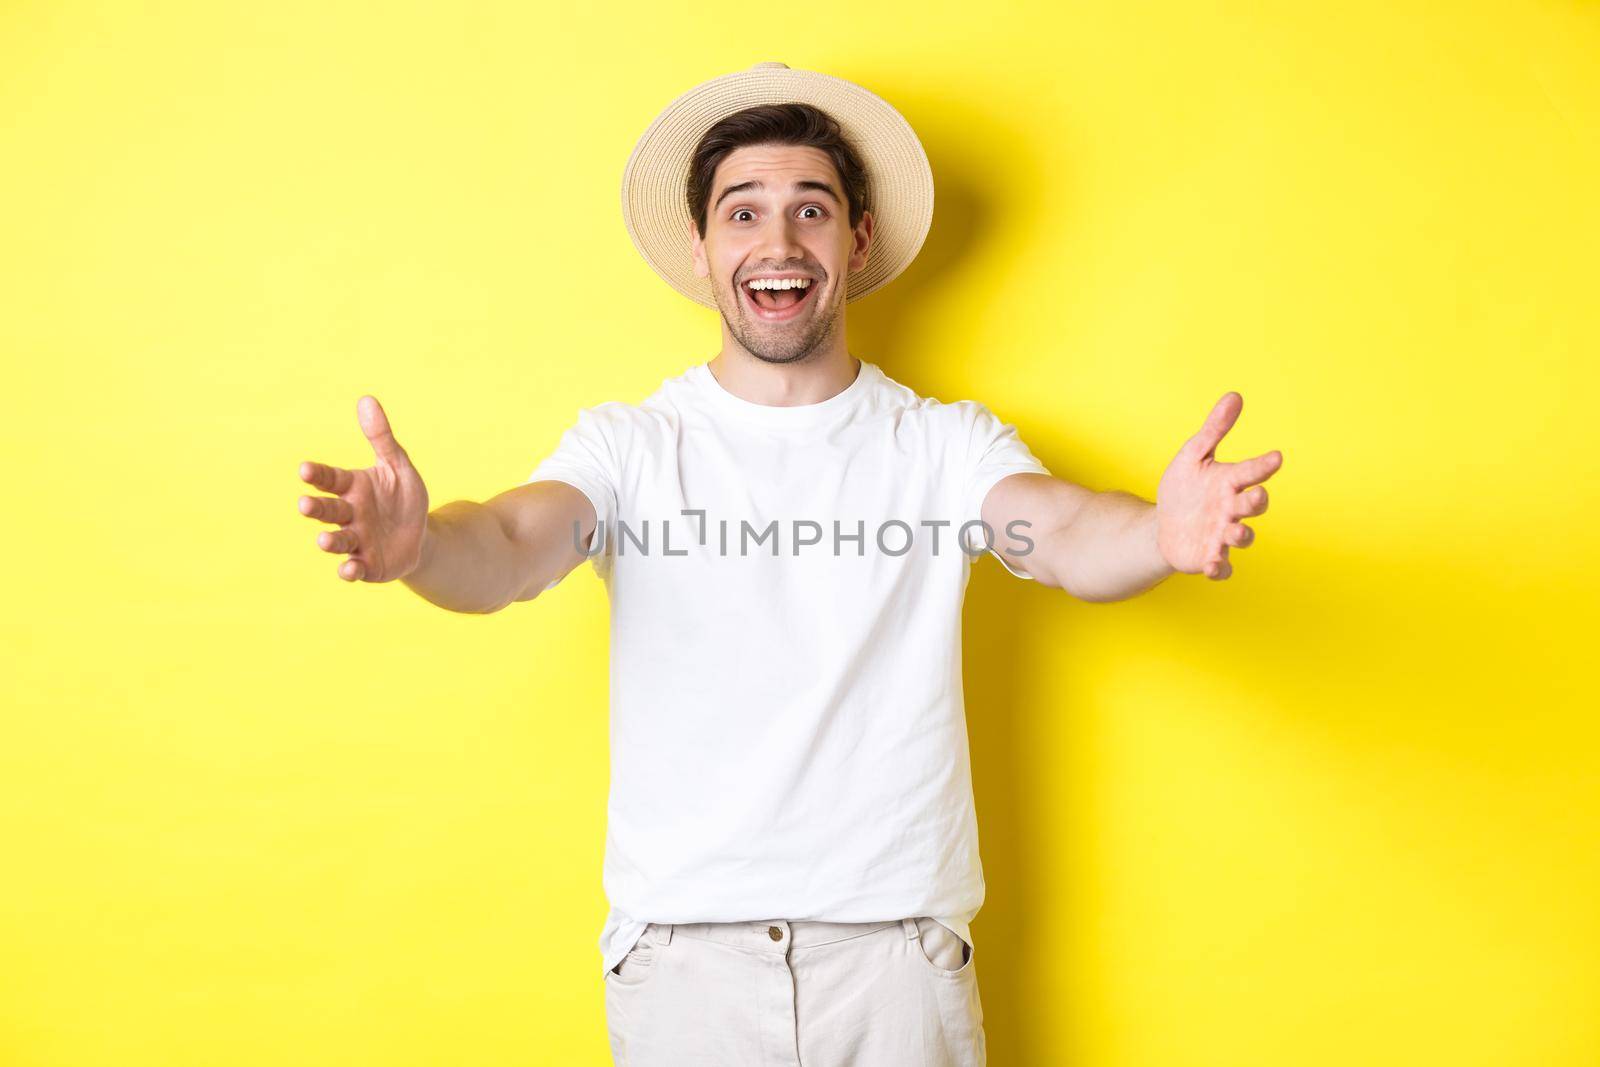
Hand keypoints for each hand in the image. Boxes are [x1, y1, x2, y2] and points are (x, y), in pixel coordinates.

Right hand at [296, 395, 429, 581]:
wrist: (420, 535)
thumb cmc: (403, 497)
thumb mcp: (398, 466)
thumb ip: (382, 438)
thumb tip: (367, 399)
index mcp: (352, 487)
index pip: (330, 478)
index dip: (317, 475)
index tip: (305, 469)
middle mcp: (348, 514)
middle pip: (328, 510)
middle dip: (315, 508)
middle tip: (304, 504)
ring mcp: (355, 541)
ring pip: (337, 540)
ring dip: (329, 541)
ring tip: (324, 540)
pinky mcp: (367, 565)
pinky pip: (354, 568)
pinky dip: (349, 570)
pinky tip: (349, 569)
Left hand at [1155, 392, 1281, 580]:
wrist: (1163, 524)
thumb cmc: (1185, 489)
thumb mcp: (1194, 455)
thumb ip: (1214, 429)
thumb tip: (1235, 395)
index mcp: (1230, 482)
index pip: (1251, 472)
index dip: (1263, 466)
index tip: (1276, 457)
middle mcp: (1231, 510)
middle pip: (1252, 507)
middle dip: (1256, 503)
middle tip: (1257, 496)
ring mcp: (1222, 535)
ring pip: (1240, 538)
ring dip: (1240, 536)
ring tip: (1234, 532)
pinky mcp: (1210, 558)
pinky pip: (1221, 568)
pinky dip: (1219, 569)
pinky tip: (1211, 565)